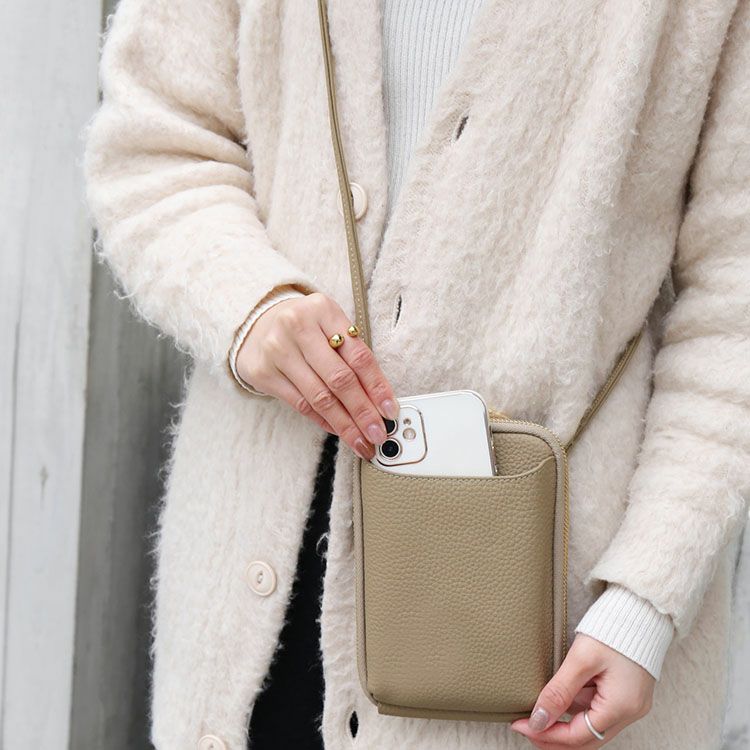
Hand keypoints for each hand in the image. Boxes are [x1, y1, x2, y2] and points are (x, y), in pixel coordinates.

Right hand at [236, 292, 398, 458]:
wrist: (258, 324)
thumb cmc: (306, 328)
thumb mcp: (331, 326)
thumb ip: (354, 355)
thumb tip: (380, 400)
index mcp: (323, 310)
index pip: (358, 356)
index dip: (377, 387)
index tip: (390, 411)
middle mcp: (298, 327)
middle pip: (340, 379)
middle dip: (363, 412)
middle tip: (378, 433)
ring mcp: (277, 350)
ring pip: (320, 397)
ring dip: (344, 424)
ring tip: (360, 440)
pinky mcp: (264, 373)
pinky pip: (300, 404)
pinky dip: (322, 420)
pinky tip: (337, 429)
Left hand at [511, 634, 654, 747]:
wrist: (640, 609)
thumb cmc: (614, 630)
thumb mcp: (581, 659)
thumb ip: (559, 691)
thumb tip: (538, 720)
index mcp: (621, 707)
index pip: (579, 736)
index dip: (547, 735)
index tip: (522, 726)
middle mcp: (629, 712)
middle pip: (586, 738)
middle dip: (554, 735)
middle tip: (527, 727)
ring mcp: (629, 703)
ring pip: (591, 724)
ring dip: (565, 721)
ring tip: (539, 708)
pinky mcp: (626, 692)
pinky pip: (597, 708)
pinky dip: (577, 707)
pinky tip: (561, 695)